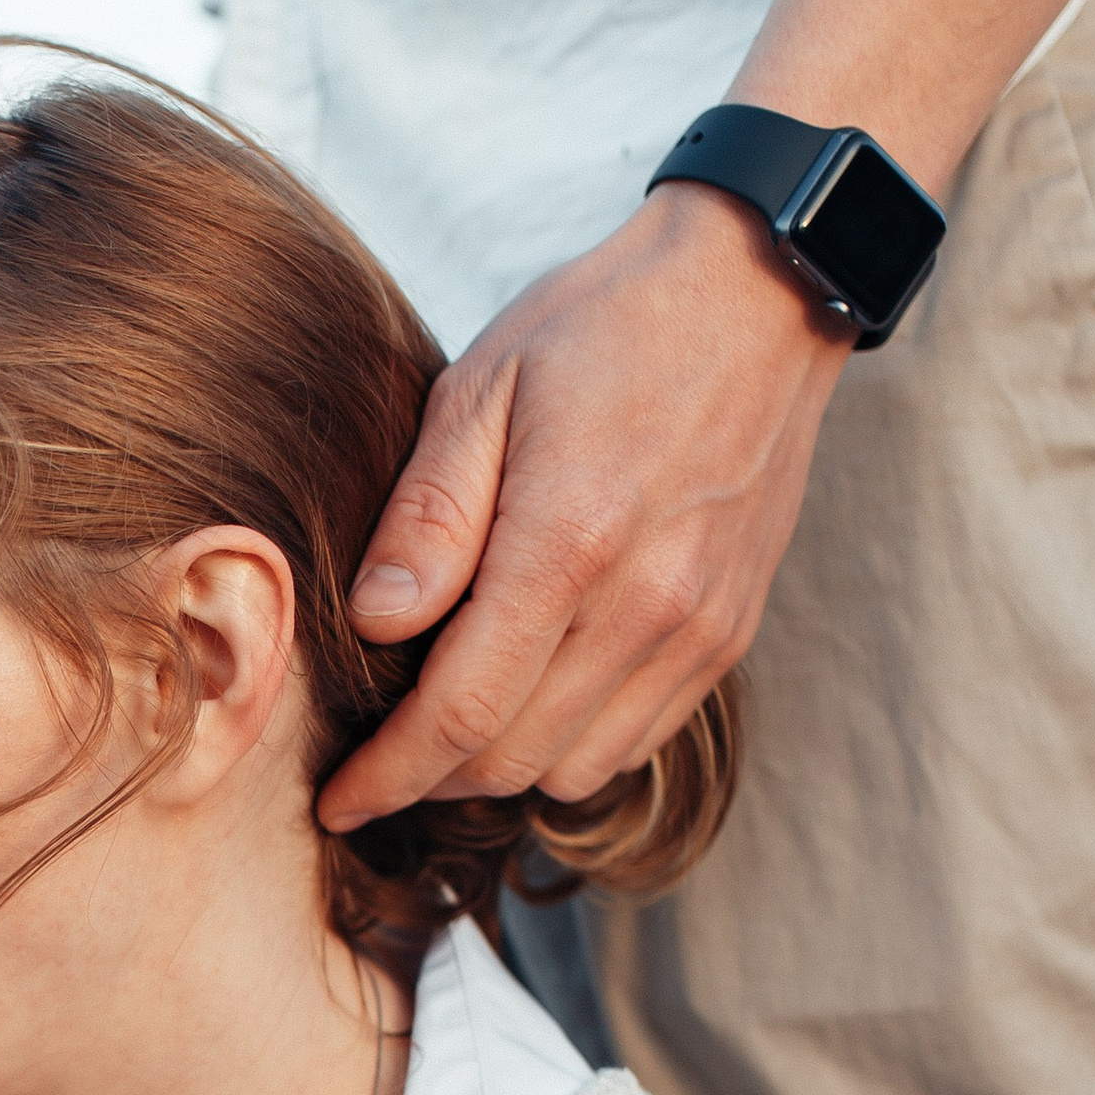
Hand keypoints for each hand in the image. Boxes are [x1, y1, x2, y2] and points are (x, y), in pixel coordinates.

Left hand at [318, 185, 846, 829]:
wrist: (758, 292)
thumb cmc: (606, 325)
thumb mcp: (484, 384)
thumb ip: (428, 515)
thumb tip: (377, 626)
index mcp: (569, 542)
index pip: (461, 713)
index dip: (388, 775)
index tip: (336, 801)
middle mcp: (646, 605)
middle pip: (512, 758)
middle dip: (429, 778)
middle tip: (377, 756)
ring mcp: (698, 628)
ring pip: (575, 767)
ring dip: (500, 768)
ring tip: (448, 726)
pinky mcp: (729, 634)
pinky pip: (636, 741)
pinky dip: (570, 745)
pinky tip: (530, 699)